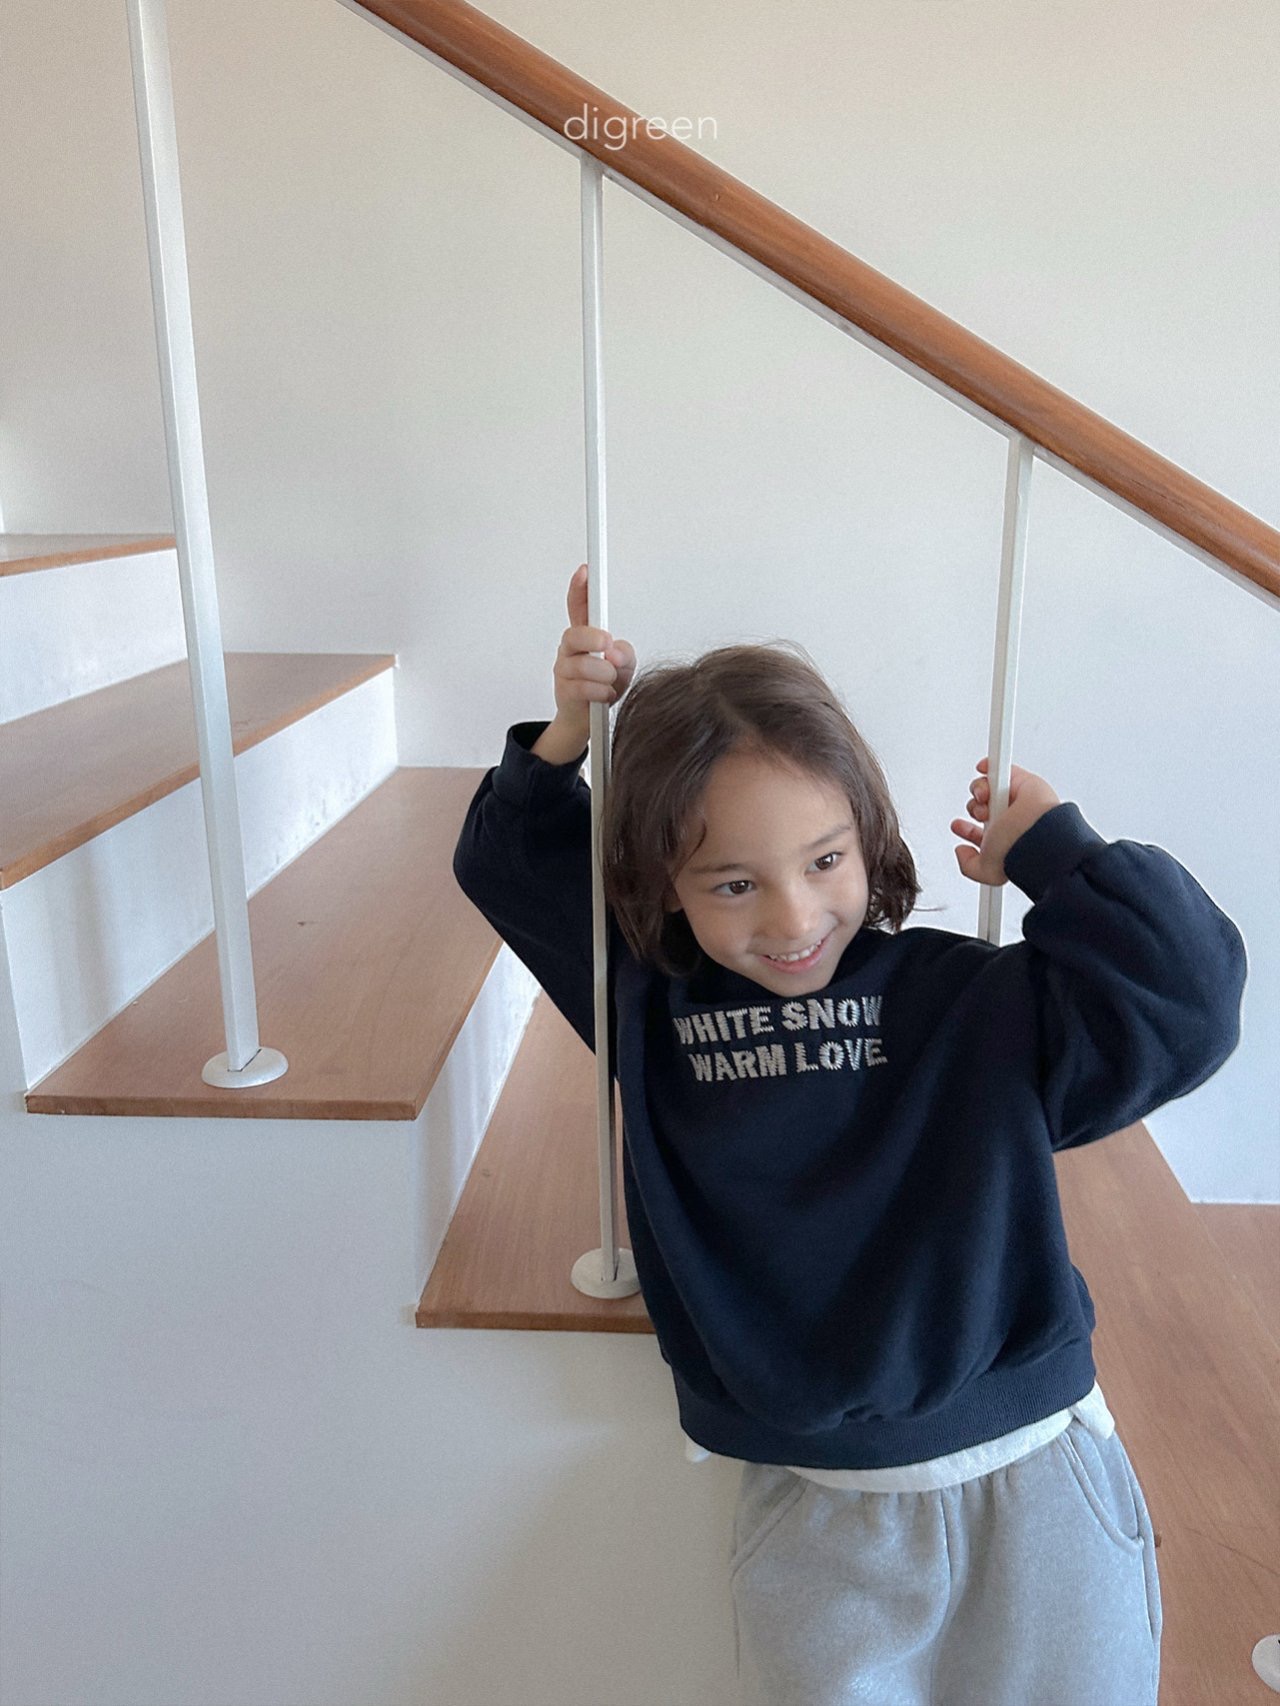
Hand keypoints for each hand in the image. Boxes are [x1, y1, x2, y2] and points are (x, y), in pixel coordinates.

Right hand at [550, 563, 636, 733]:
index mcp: (585, 636)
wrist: (590, 720)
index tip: (585, 571)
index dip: (579, 589)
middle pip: (574, 634)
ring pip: (582, 665)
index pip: (578, 607)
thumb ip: (625, 654)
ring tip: (611, 681)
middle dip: (592, 638)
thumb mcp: (626, 666)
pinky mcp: (564, 691)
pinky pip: (582, 688)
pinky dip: (601, 692)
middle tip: (607, 644)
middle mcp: (570, 649)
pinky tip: (605, 694)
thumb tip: (614, 653)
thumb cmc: (607, 685)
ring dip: (604, 674)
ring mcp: (564, 669)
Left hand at [951, 757, 1060, 885]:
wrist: (1039, 831)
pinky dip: (988, 766)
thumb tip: (961, 851)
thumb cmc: (1020, 849)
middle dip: (974, 809)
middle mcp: (1008, 819)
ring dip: (979, 792)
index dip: (966, 829)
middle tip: (980, 813)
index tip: (958, 826)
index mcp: (1001, 838)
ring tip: (985, 800)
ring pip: (987, 788)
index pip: (980, 832)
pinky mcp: (1022, 781)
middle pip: (982, 806)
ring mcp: (1014, 799)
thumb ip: (969, 867)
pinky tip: (984, 771)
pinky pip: (1000, 768)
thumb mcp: (988, 871)